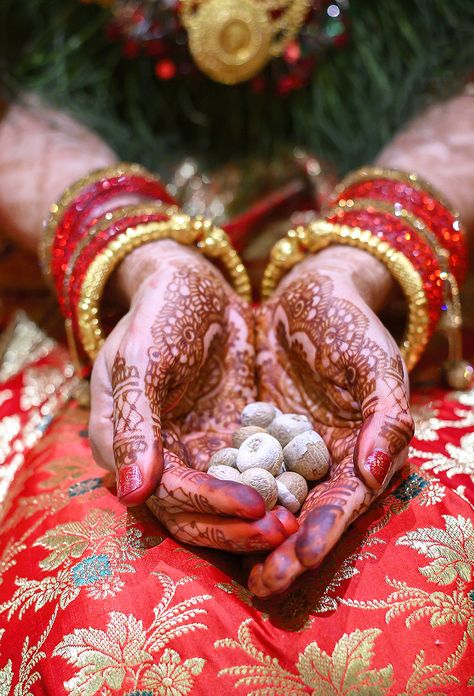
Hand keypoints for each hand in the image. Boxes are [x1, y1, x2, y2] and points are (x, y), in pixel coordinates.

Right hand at [89, 240, 296, 550]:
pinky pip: (246, 475)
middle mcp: (154, 457)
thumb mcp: (141, 359)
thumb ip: (135, 424)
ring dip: (255, 519)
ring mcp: (190, 450)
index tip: (256, 506)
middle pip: (192, 513)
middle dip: (237, 527)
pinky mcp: (223, 440)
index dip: (210, 504)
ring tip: (299, 524)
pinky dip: (270, 490)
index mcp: (121, 442)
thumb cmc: (159, 310)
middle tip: (286, 531)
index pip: (166, 493)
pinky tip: (303, 496)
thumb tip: (130, 493)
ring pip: (220, 503)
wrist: (190, 281)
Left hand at [249, 248, 413, 594]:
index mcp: (362, 450)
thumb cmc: (352, 323)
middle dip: (284, 550)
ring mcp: (285, 449)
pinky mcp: (253, 433)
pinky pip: (238, 467)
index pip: (345, 500)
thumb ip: (384, 418)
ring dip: (251, 534)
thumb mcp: (377, 364)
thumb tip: (375, 473)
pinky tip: (205, 515)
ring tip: (236, 568)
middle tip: (262, 583)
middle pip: (305, 513)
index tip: (301, 554)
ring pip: (268, 500)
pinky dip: (225, 492)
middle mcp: (323, 459)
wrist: (311, 291)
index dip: (325, 528)